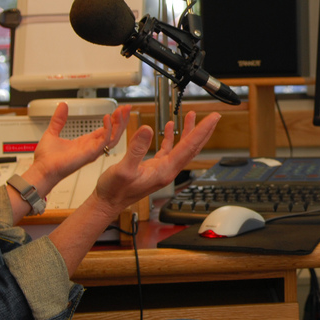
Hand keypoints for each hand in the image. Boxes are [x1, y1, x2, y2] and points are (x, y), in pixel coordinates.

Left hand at [27, 102, 131, 190]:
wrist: (42, 169)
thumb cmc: (46, 159)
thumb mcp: (53, 132)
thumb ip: (59, 119)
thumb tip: (62, 106)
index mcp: (85, 143)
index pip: (105, 130)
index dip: (113, 120)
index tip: (118, 110)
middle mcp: (92, 147)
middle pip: (113, 133)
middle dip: (121, 120)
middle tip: (126, 108)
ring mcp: (93, 151)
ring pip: (113, 137)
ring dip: (119, 124)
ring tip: (122, 111)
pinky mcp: (90, 153)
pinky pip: (104, 140)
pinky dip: (108, 129)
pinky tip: (107, 118)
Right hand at [94, 111, 219, 212]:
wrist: (107, 203)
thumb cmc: (114, 191)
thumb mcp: (124, 168)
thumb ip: (137, 148)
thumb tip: (148, 129)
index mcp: (165, 171)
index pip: (189, 147)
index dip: (202, 131)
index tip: (213, 118)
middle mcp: (168, 170)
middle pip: (192, 148)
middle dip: (203, 131)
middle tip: (213, 117)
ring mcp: (162, 169)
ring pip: (182, 148)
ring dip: (188, 132)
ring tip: (191, 116)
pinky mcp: (154, 167)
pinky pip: (168, 150)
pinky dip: (171, 137)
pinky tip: (170, 127)